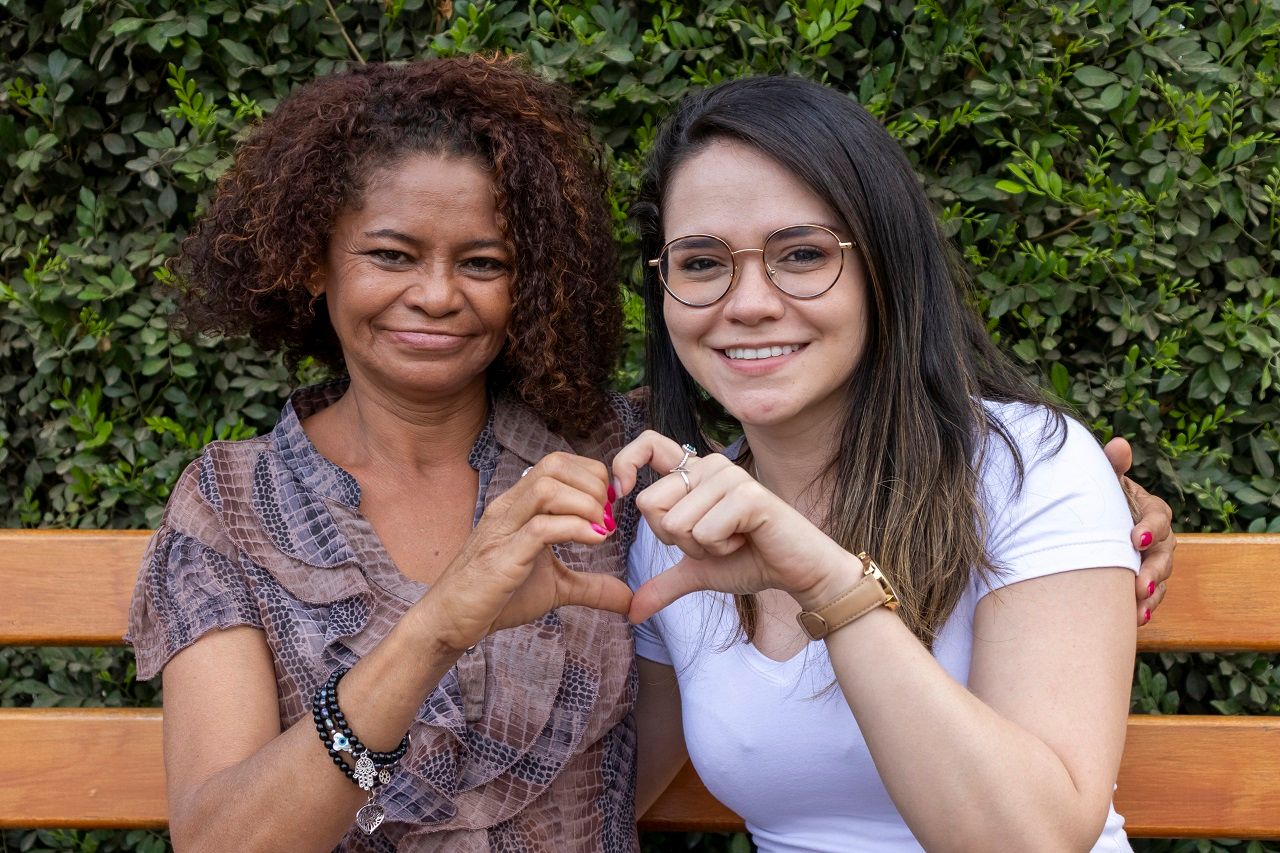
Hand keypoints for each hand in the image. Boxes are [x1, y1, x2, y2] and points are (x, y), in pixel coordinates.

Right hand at [423, 452, 631, 650]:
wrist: (450, 621)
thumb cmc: (497, 598)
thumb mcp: (555, 588)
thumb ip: (591, 586)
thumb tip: (628, 599)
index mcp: (519, 505)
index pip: (558, 463)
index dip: (592, 476)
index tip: (609, 507)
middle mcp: (510, 507)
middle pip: (555, 464)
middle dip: (592, 484)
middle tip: (608, 517)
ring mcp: (504, 528)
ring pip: (547, 487)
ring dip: (585, 503)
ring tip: (601, 529)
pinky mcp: (503, 555)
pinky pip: (541, 527)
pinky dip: (575, 529)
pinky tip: (593, 541)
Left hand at [613, 431, 859, 623]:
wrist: (796, 572)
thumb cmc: (751, 561)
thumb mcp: (698, 571)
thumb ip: (664, 584)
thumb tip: (632, 612)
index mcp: (695, 473)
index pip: (648, 444)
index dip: (625, 463)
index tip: (621, 492)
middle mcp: (710, 466)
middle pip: (650, 504)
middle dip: (675, 539)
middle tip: (713, 539)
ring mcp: (729, 476)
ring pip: (675, 523)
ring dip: (701, 548)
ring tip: (733, 539)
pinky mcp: (747, 495)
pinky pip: (704, 532)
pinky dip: (720, 549)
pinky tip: (746, 540)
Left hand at [1103, 437, 1175, 625]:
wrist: (1088, 523)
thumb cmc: (1100, 498)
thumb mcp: (1105, 481)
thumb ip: (1112, 465)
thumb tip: (1118, 444)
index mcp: (1152, 511)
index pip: (1159, 518)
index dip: (1150, 528)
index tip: (1135, 537)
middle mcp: (1159, 539)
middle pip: (1164, 556)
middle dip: (1153, 571)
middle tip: (1139, 584)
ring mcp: (1153, 563)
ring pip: (1159, 581)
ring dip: (1150, 595)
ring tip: (1138, 608)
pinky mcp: (1143, 583)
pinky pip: (1150, 598)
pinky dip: (1144, 608)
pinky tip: (1135, 619)